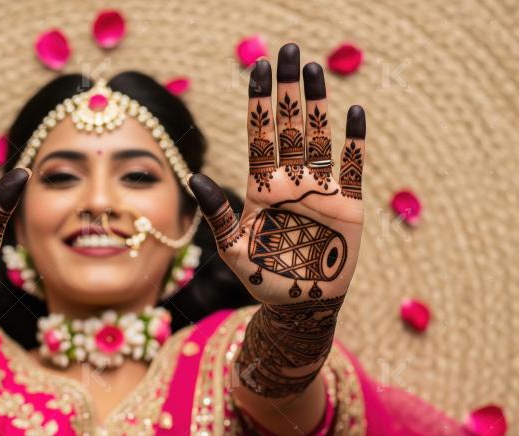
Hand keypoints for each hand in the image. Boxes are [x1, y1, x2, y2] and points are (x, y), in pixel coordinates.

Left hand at [189, 43, 365, 305]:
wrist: (299, 305)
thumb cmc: (261, 277)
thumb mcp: (233, 247)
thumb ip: (217, 212)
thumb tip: (194, 176)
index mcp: (261, 187)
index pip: (259, 135)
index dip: (258, 102)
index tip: (257, 66)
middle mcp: (290, 180)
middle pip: (288, 126)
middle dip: (287, 88)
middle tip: (288, 50)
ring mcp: (319, 190)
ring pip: (318, 137)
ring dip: (317, 104)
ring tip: (315, 68)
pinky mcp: (347, 205)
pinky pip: (353, 167)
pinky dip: (355, 142)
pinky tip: (354, 113)